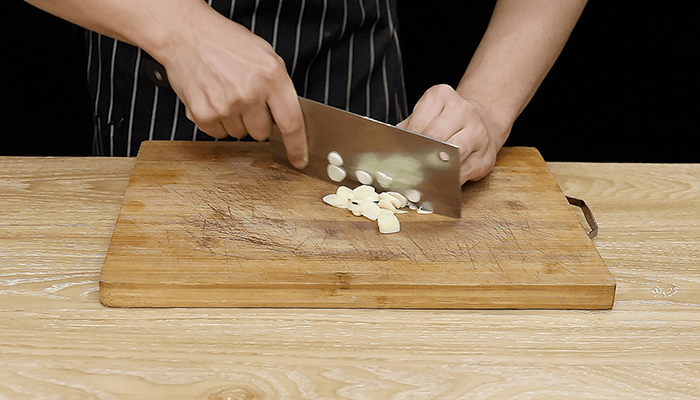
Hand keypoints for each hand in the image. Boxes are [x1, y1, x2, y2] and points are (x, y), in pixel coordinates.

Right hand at [157, 5, 307, 167]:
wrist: (187, 35)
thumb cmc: (227, 43)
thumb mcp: (266, 57)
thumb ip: (279, 88)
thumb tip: (287, 119)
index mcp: (271, 77)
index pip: (291, 123)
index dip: (297, 146)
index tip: (299, 160)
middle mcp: (250, 93)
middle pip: (262, 133)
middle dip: (256, 121)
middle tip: (245, 98)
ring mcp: (225, 105)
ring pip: (239, 133)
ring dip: (235, 120)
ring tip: (226, 93)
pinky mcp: (203, 114)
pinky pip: (218, 133)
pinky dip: (216, 121)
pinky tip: (213, 98)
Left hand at [397, 84, 508, 183]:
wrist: (480, 123)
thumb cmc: (443, 122)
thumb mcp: (423, 117)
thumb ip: (406, 131)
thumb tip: (388, 151)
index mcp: (441, 96)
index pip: (419, 125)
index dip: (407, 145)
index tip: (398, 158)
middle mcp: (463, 110)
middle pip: (436, 138)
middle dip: (420, 157)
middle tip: (408, 170)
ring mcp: (478, 133)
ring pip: (454, 155)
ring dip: (437, 169)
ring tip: (423, 177)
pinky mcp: (486, 157)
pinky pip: (464, 173)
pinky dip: (450, 180)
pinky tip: (441, 182)